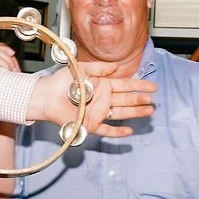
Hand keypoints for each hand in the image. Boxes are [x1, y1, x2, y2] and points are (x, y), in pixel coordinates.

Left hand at [30, 67, 156, 137]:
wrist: (46, 96)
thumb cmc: (61, 81)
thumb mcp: (83, 69)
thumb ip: (100, 68)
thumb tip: (117, 67)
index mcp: (103, 85)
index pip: (125, 85)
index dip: (139, 86)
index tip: (152, 86)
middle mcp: (103, 100)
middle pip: (126, 100)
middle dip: (139, 100)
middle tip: (152, 100)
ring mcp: (98, 113)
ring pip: (121, 114)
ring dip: (135, 113)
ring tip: (148, 111)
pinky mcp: (91, 125)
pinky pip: (107, 130)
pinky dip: (117, 132)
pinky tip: (129, 131)